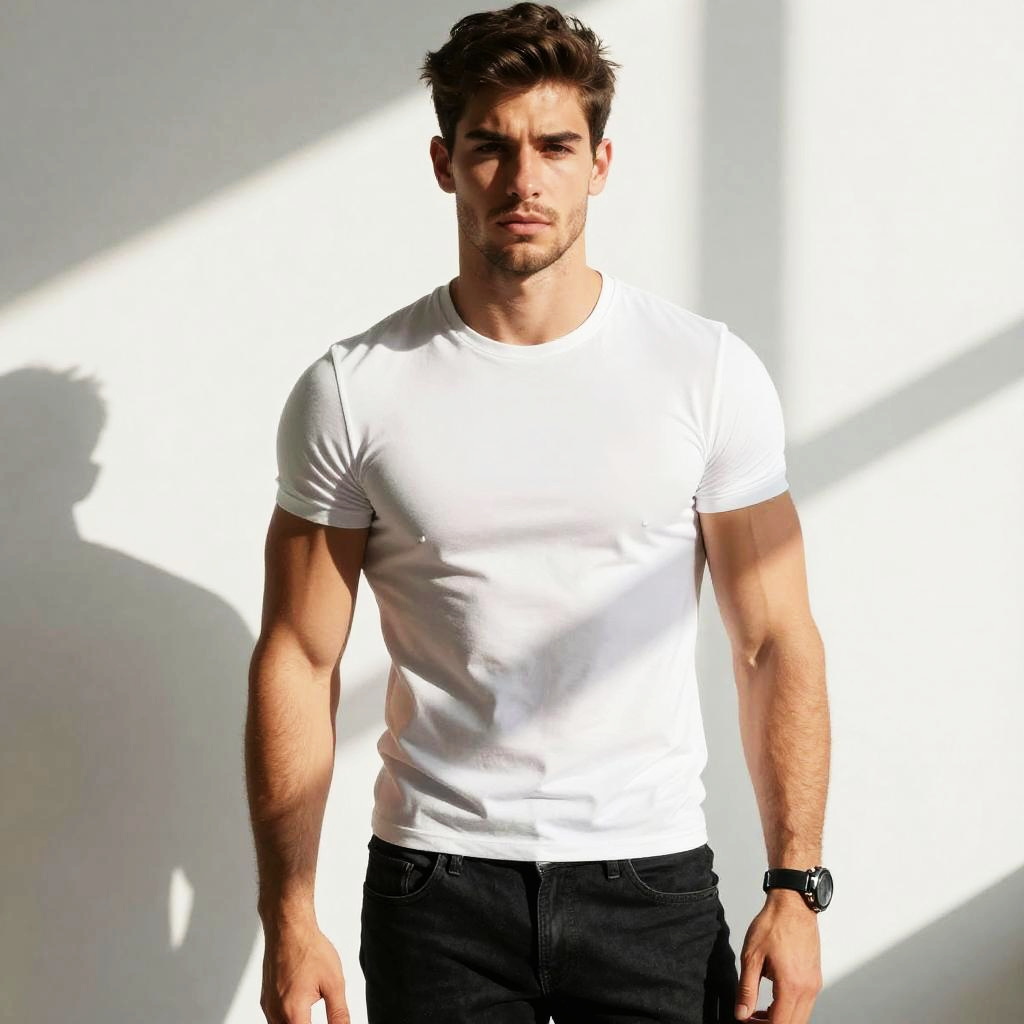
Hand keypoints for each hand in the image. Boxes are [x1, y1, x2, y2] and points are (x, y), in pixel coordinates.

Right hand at [260, 917, 351, 1023]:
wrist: (288, 927)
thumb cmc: (309, 948)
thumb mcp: (334, 983)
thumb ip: (338, 1014)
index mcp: (293, 1012)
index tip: (329, 1022)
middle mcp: (275, 1013)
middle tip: (319, 1014)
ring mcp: (267, 1006)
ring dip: (298, 1023)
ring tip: (311, 1011)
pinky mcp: (265, 999)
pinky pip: (275, 1019)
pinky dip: (288, 1019)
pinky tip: (301, 1008)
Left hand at [734, 891, 822, 1022]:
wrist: (793, 905)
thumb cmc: (773, 925)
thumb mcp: (751, 956)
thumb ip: (747, 989)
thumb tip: (741, 1014)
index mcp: (791, 986)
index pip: (779, 1023)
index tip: (746, 1020)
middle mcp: (808, 989)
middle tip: (751, 1018)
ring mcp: (814, 985)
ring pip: (800, 1017)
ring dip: (781, 1019)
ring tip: (759, 1011)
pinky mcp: (815, 979)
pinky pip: (805, 1005)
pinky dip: (789, 1009)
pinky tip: (773, 999)